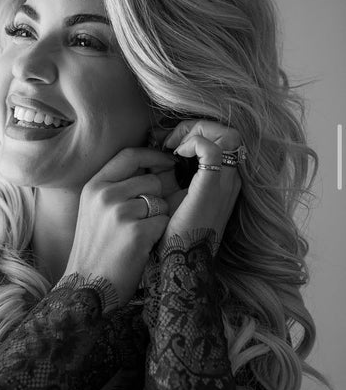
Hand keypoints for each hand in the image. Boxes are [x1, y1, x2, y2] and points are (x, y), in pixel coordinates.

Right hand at [64, 147, 174, 304]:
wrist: (87, 287)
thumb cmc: (96, 249)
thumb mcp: (94, 210)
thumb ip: (115, 188)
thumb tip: (150, 168)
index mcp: (94, 186)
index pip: (129, 155)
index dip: (153, 155)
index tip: (167, 162)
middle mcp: (104, 194)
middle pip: (151, 180)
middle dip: (157, 198)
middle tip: (145, 220)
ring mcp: (119, 212)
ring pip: (159, 201)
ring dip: (157, 218)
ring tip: (138, 236)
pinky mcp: (136, 232)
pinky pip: (163, 221)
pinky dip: (158, 234)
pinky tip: (142, 247)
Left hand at [148, 120, 242, 253]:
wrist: (180, 262)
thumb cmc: (174, 234)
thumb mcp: (175, 199)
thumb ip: (175, 177)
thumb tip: (158, 154)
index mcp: (225, 181)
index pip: (224, 140)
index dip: (197, 132)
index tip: (170, 144)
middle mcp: (232, 180)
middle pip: (229, 133)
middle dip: (197, 127)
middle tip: (170, 141)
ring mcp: (226, 183)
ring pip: (228, 135)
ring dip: (196, 132)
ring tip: (173, 146)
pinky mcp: (213, 188)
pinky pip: (212, 149)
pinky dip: (194, 143)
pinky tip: (175, 155)